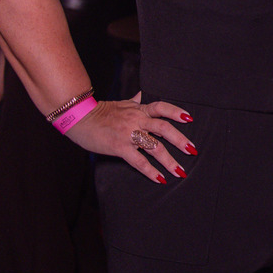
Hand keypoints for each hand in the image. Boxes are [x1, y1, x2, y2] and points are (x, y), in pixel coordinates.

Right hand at [65, 92, 195, 183]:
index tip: (190, 119)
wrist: (79, 118)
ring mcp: (128, 134)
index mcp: (138, 110)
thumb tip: (142, 94)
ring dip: (169, 161)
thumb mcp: (121, 103)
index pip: (161, 108)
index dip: (176, 112)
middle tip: (192, 150)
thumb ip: (135, 101)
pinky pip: (138, 161)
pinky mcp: (119, 147)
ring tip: (181, 172)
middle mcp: (136, 120)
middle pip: (164, 128)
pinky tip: (160, 179)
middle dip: (180, 140)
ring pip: (154, 147)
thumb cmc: (100, 112)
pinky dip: (150, 171)